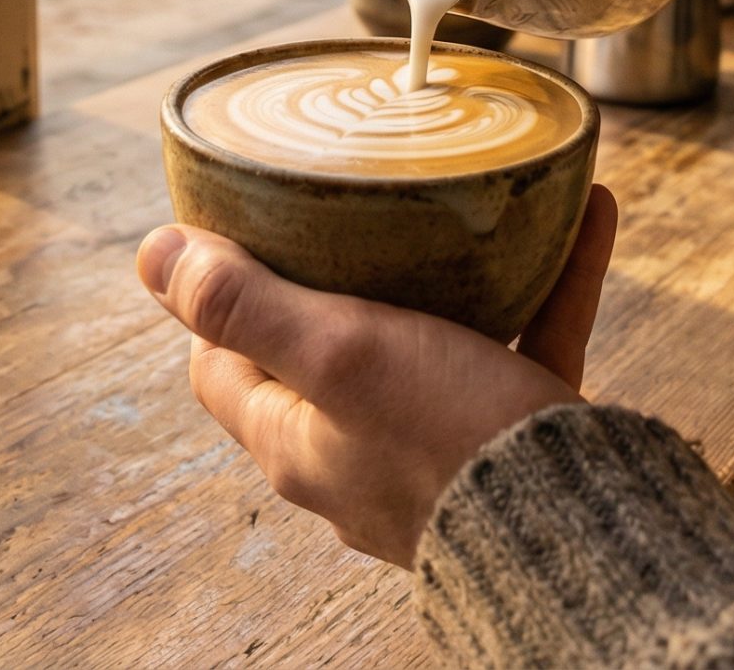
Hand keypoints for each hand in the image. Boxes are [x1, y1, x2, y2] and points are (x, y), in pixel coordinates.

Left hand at [135, 185, 620, 565]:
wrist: (582, 531)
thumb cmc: (449, 446)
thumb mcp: (338, 355)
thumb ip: (247, 304)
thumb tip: (152, 254)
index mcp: (297, 442)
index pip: (221, 365)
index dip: (219, 299)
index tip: (246, 230)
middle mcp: (358, 456)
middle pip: (324, 354)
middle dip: (342, 277)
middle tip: (356, 203)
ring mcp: (439, 453)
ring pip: (436, 343)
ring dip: (458, 271)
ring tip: (471, 202)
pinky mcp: (515, 442)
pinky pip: (526, 346)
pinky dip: (547, 285)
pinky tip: (582, 215)